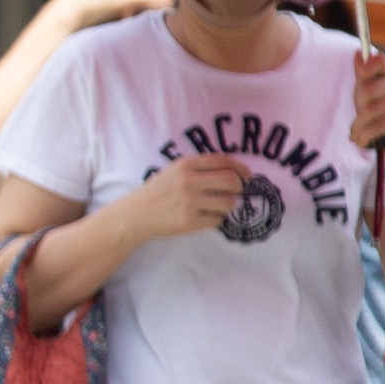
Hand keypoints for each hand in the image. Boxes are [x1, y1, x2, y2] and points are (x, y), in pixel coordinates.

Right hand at [114, 153, 257, 252]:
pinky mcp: (189, 221)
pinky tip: (205, 216)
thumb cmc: (159, 190)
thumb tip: (234, 171)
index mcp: (186, 165)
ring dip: (228, 205)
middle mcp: (189, 181)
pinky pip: (217, 220)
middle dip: (238, 187)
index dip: (241, 167)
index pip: (223, 161)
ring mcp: (189, 202)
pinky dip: (215, 219)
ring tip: (217, 206)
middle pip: (231, 181)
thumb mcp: (175, 170)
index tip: (247, 175)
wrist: (137, 214)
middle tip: (235, 192)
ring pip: (228, 203)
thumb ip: (200, 167)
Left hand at [349, 47, 384, 158]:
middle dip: (358, 109)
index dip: (365, 69)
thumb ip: (363, 77)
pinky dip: (364, 137)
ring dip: (358, 128)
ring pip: (369, 111)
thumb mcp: (368, 98)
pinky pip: (375, 126)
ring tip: (358, 135)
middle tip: (359, 122)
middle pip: (366, 90)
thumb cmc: (382, 121)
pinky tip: (363, 141)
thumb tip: (358, 54)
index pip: (379, 60)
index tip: (360, 80)